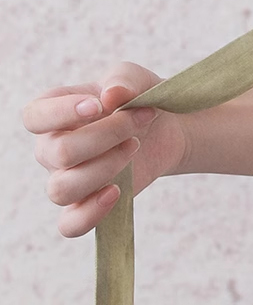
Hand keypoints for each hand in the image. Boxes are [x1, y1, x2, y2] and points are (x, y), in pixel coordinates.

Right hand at [22, 62, 186, 237]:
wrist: (165, 129)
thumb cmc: (138, 100)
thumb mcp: (135, 80)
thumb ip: (122, 80)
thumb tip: (110, 96)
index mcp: (51, 114)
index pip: (34, 117)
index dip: (61, 113)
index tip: (99, 105)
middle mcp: (50, 149)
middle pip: (59, 153)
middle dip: (106, 135)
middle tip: (138, 120)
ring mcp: (65, 179)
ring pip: (61, 189)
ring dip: (105, 168)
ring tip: (134, 147)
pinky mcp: (86, 205)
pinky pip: (70, 225)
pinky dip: (90, 214)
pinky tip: (117, 192)